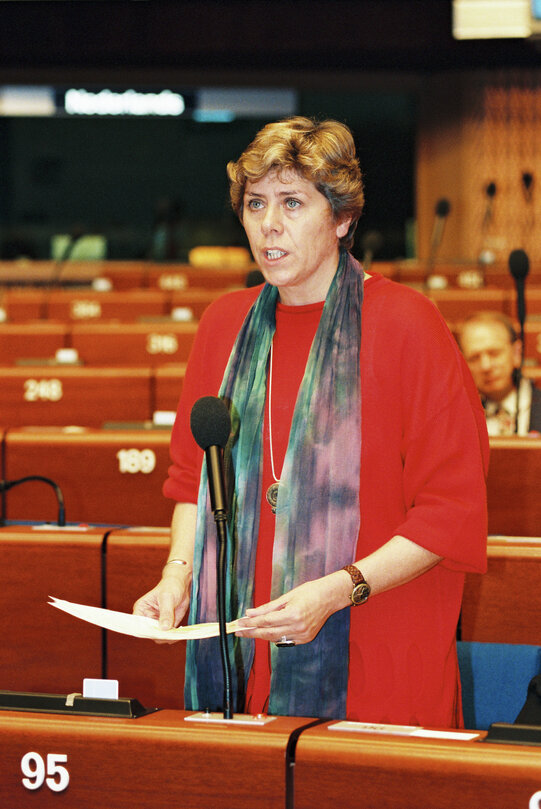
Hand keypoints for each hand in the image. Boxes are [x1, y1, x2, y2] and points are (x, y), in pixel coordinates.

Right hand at [133, 568, 190, 644]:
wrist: (181, 585)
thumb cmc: (171, 587)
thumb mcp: (167, 598)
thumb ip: (166, 613)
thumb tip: (164, 628)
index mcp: (141, 609)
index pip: (137, 625)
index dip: (144, 631)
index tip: (156, 633)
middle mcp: (146, 618)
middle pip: (148, 634)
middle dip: (158, 636)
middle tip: (170, 634)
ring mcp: (156, 623)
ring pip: (158, 637)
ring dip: (167, 637)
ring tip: (176, 632)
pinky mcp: (166, 626)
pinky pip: (168, 636)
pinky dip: (173, 636)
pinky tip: (180, 632)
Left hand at [235, 571, 350, 645]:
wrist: (331, 597)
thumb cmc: (309, 591)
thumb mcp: (287, 596)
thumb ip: (267, 607)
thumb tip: (249, 613)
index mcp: (293, 614)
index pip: (266, 622)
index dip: (251, 623)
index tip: (239, 623)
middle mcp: (298, 627)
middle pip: (268, 633)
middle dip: (252, 632)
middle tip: (238, 631)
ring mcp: (303, 635)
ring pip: (275, 639)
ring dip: (261, 635)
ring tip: (249, 631)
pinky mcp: (306, 639)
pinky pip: (285, 640)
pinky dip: (275, 637)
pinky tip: (266, 632)